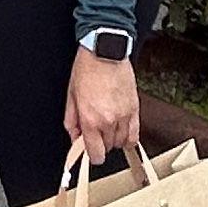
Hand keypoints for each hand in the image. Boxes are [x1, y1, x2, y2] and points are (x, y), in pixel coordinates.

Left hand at [64, 46, 141, 163]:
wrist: (105, 51)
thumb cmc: (87, 69)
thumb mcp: (71, 95)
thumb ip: (71, 121)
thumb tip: (74, 137)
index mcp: (90, 119)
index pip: (95, 154)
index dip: (92, 155)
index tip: (89, 150)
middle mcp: (108, 121)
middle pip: (108, 148)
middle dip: (101, 143)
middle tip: (95, 131)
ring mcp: (124, 116)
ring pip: (122, 143)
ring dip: (114, 139)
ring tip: (108, 127)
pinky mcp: (135, 109)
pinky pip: (135, 134)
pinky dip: (129, 136)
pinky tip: (122, 130)